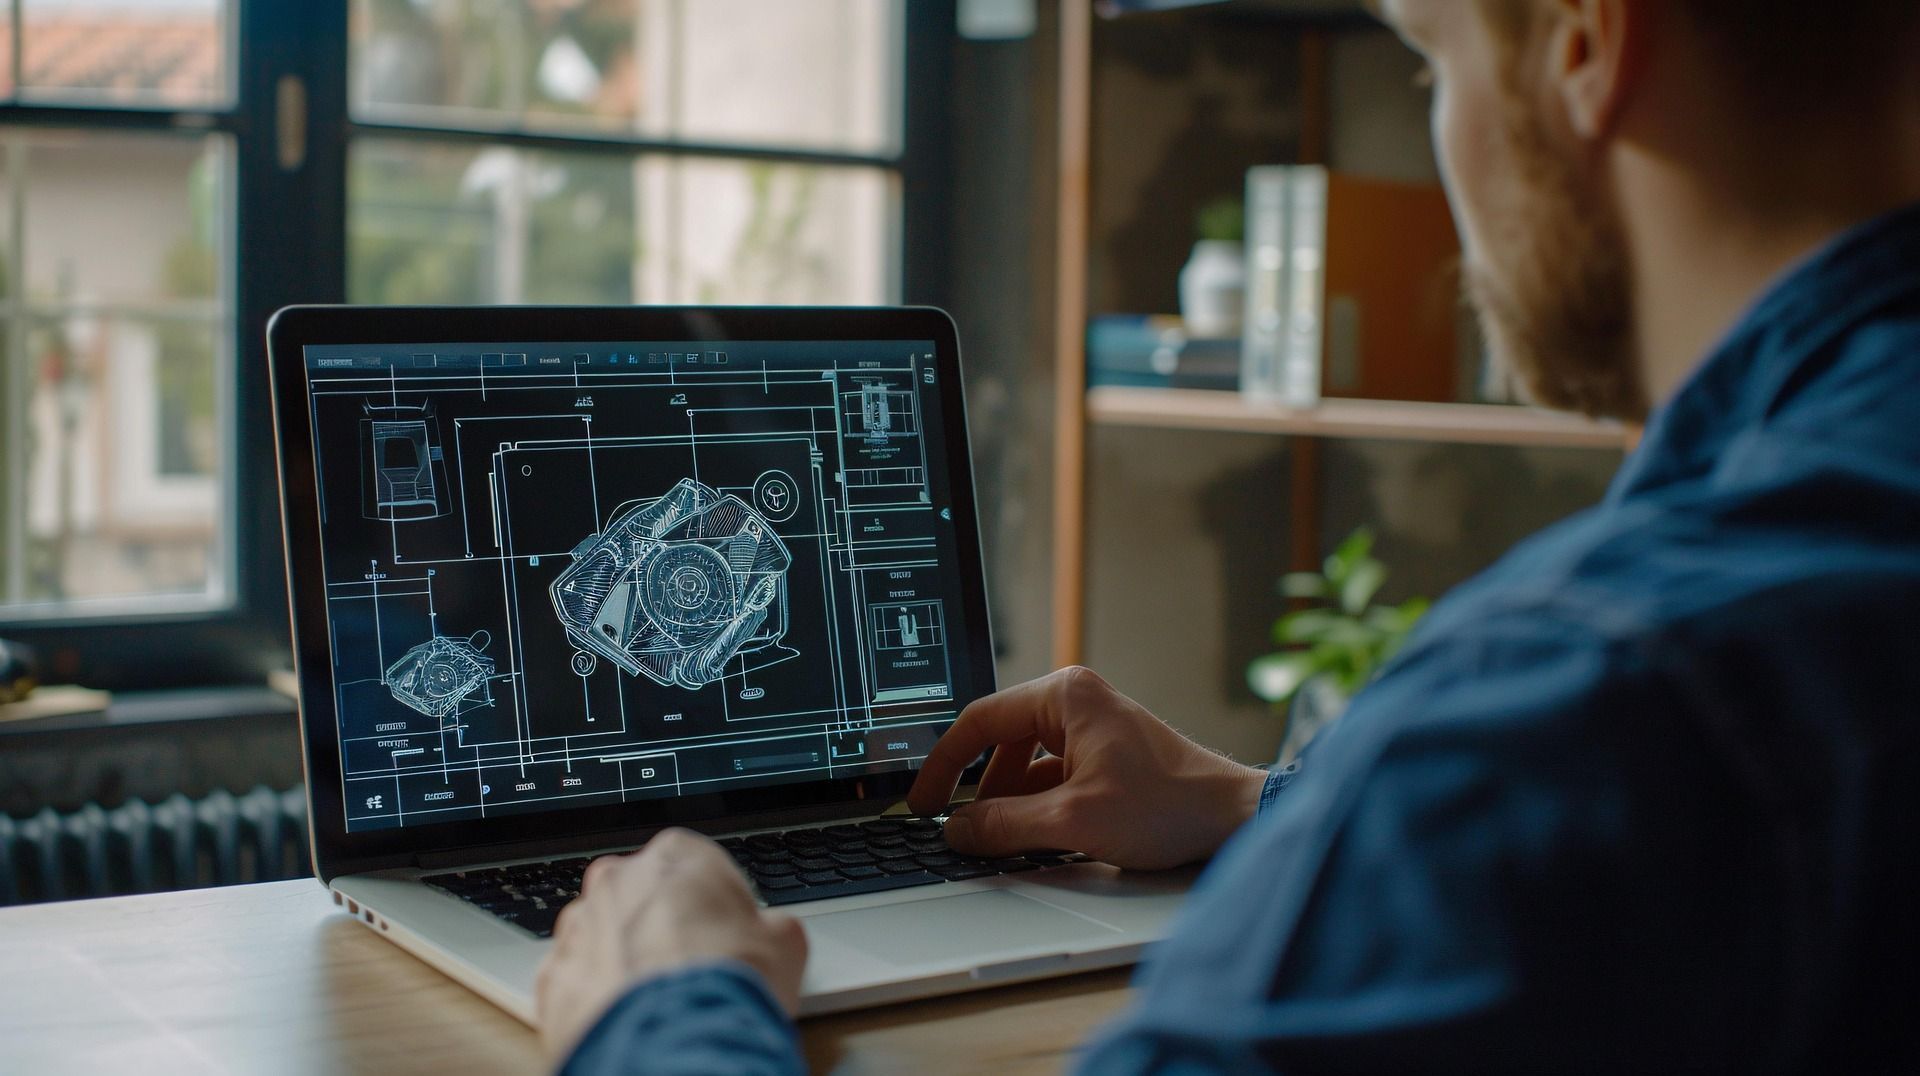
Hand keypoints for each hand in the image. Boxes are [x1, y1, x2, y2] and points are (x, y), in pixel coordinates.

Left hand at [534, 829, 808, 1059]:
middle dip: (660, 929)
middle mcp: (617, 882)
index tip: (726, 936)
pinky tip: (628, 1020)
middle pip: (641, 899)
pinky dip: (596, 1001)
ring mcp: (578, 930)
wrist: (680, 1045)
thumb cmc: (731, 983)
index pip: (695, 869)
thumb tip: (772, 936)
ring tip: (659, 1003)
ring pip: (601, 939)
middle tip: (692, 970)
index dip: (714, 907)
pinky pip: (576, 984)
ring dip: (623, 963)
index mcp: (675, 856)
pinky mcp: (553, 980)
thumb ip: (768, 926)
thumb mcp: (785, 942)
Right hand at [908, 666, 1267, 869]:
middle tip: (950, 825)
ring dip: (1008, 802)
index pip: (979, 722)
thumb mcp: (1072, 820)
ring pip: (1026, 766)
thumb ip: (1004, 825)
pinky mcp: (1106, 757)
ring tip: (992, 839)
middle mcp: (1078, 703)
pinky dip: (1035, 806)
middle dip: (977, 789)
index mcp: (1065, 696)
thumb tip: (957, 830)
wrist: (1233, 820)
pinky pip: (1052, 778)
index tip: (923, 800)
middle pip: (1001, 743)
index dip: (943, 765)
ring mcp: (1094, 729)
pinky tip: (1028, 838)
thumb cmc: (1169, 806)